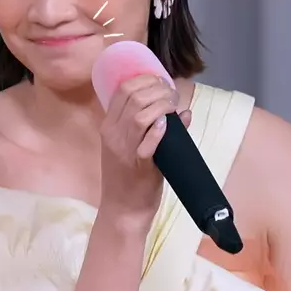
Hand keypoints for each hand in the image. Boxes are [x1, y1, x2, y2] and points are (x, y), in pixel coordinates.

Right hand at [98, 75, 191, 220]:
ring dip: (162, 105)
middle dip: (157, 89)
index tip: (161, 81)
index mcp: (109, 127)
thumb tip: (182, 111)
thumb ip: (149, 128)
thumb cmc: (128, 178)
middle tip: (172, 94)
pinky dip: (159, 130)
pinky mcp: (139, 166)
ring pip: (140, 115)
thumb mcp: (132, 148)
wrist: (122, 210)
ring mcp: (125, 150)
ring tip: (173, 105)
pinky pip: (148, 143)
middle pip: (132, 97)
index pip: (122, 91)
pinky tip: (168, 124)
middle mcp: (113, 135)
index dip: (144, 79)